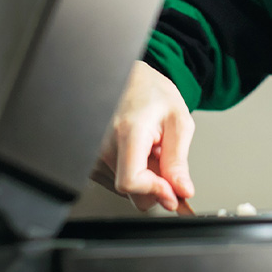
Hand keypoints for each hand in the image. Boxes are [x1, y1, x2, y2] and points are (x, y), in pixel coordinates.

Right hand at [92, 60, 194, 211]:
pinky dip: (132, 174)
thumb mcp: (178, 121)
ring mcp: (92, 155)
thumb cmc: (152, 93)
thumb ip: (178, 160)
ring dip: (144, 177)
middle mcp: (102, 145)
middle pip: (131, 192)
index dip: (155, 191)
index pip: (131, 182)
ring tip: (148, 150)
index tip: (172, 189)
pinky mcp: (90, 162)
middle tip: (164, 157)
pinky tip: (136, 153)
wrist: (129, 79)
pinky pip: (116, 183)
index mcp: (126, 132)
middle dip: (156, 184)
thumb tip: (181, 191)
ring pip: (125, 191)